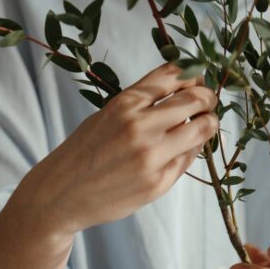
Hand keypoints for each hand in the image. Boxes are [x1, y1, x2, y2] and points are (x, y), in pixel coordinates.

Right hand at [11, 62, 218, 235]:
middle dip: (208, 98)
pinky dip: (193, 149)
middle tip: (208, 103)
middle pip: (195, 100)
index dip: (193, 74)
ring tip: (205, 124)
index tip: (198, 81)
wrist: (60, 194)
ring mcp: (151, 156)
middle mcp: (139, 126)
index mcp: (125, 103)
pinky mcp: (158, 183)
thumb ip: (142, 103)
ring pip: (202, 129)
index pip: (174, 75)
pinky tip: (186, 147)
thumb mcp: (107, 114)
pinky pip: (189, 158)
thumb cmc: (84, 152)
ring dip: (209, 123)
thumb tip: (186, 89)